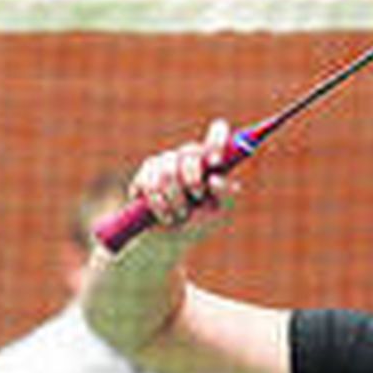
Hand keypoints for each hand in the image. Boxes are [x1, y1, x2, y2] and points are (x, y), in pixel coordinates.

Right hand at [129, 119, 238, 240]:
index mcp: (211, 160)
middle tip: (195, 198)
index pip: (217, 132)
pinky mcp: (147, 171)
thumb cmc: (199, 222)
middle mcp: (190, 156)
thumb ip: (225, 194)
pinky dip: (158, 203)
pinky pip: (149, 180)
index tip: (215, 162)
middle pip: (191, 154)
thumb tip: (215, 179)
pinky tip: (163, 214)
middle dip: (193, 181)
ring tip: (178, 215)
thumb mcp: (218, 212)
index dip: (216, 141)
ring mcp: (167, 161)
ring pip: (168, 170)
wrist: (169, 240)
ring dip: (174, 198)